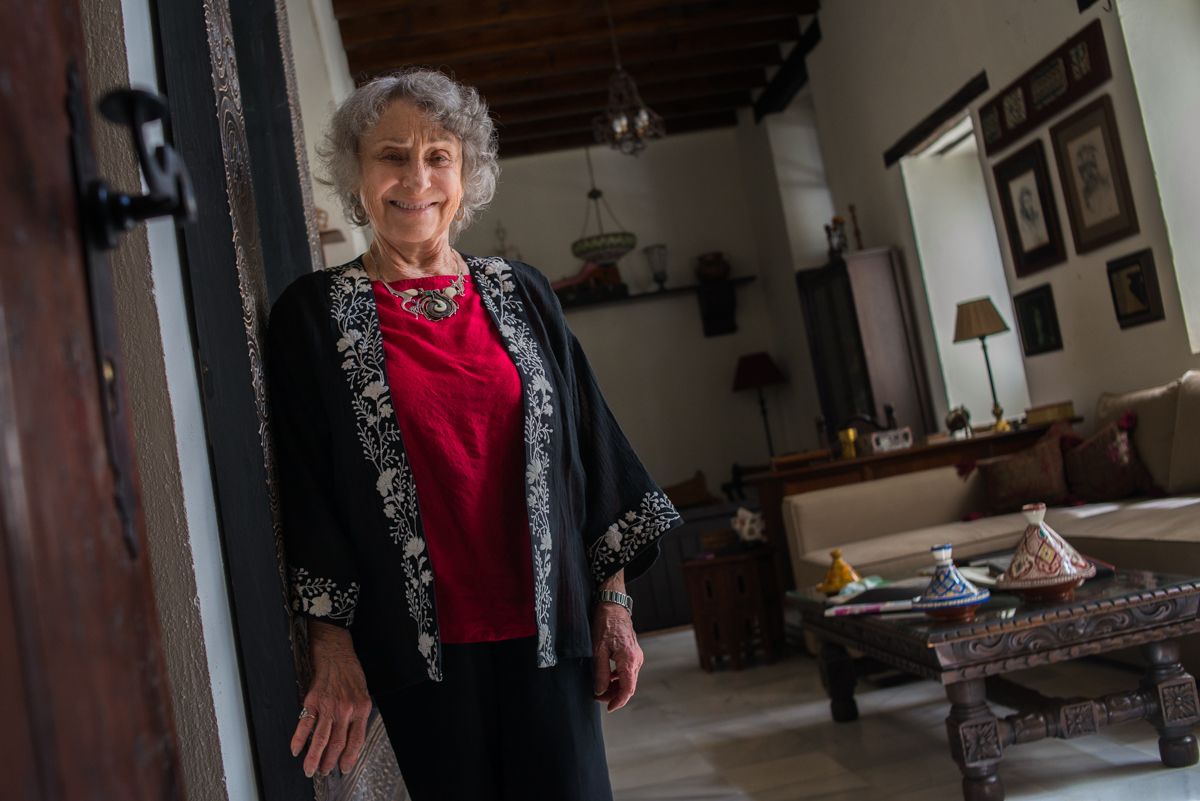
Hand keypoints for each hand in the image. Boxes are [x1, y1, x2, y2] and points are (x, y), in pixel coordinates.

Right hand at [291, 621, 371, 776]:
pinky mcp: (313, 700)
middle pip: (338, 743)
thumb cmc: (350, 670)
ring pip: (321, 738)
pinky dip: (299, 739)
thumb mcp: (362, 692)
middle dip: (330, 761)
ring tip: (310, 769)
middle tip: (323, 772)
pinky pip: (306, 724)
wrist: (335, 650)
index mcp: (361, 708)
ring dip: (314, 757)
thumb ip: (357, 713)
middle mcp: (346, 709)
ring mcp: (329, 706)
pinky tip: (296, 750)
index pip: (356, 740)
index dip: (349, 757)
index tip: (344, 768)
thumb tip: (349, 735)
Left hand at [591, 601, 642, 711]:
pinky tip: (607, 678)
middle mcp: (637, 660)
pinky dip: (618, 678)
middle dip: (614, 695)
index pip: (627, 689)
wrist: (614, 606)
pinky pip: (628, 671)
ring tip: (600, 689)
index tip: (608, 708)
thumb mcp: (598, 650)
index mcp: (629, 660)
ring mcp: (636, 656)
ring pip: (628, 679)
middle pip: (628, 686)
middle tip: (597, 698)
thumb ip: (600, 673)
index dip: (618, 701)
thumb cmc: (605, 625)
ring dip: (615, 687)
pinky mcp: (633, 653)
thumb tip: (600, 691)